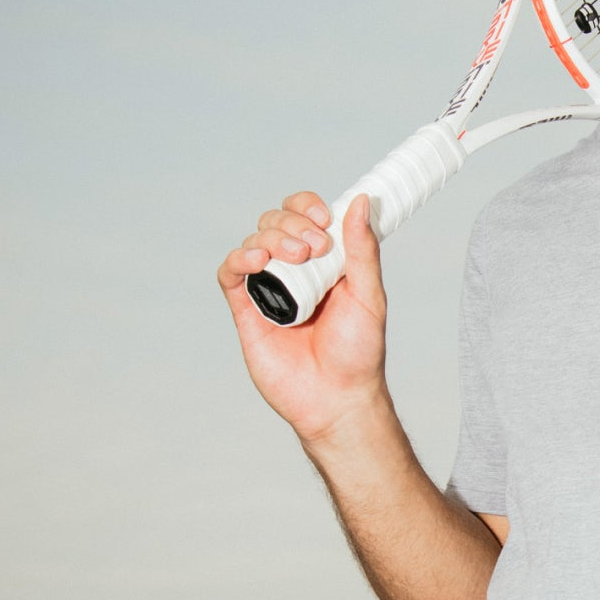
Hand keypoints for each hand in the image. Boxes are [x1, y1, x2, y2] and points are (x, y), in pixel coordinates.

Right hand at [216, 191, 388, 445]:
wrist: (337, 398)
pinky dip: (239, 258)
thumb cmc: (359, 353)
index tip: (323, 220)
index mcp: (324, 262)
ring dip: (271, 237)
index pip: (306, 216)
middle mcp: (294, 271)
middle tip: (314, 248)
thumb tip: (361, 201)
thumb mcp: (369, 296)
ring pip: (254, 241)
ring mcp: (269, 289)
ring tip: (294, 257)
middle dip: (292, 223)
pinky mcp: (247, 310)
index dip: (307, 207)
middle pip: (276, 222)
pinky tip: (257, 261)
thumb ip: (363, 249)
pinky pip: (230, 273)